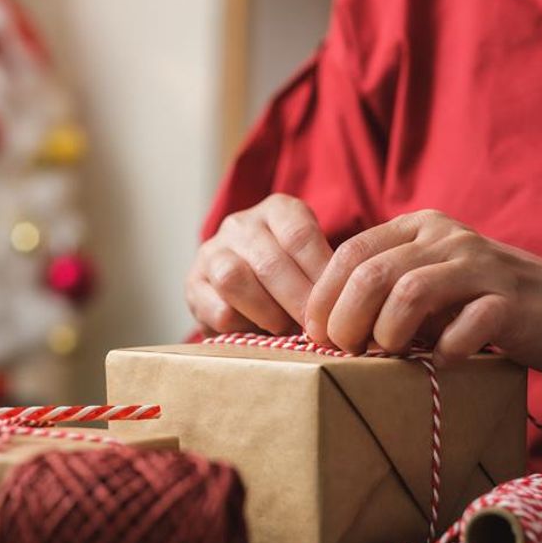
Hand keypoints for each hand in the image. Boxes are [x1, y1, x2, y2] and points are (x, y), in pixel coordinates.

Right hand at [186, 194, 332, 334]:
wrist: (245, 293)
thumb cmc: (292, 278)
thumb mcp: (313, 263)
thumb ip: (328, 275)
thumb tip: (348, 304)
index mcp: (277, 210)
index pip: (299, 235)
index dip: (320, 274)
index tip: (336, 305)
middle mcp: (240, 224)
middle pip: (269, 262)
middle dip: (298, 301)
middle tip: (318, 329)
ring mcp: (212, 252)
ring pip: (234, 279)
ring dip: (267, 312)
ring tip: (287, 331)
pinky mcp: (193, 285)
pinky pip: (216, 307)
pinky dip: (241, 326)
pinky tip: (258, 332)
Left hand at [304, 209, 541, 370]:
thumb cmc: (480, 303)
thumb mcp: (428, 280)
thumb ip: (383, 287)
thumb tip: (323, 324)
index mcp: (418, 228)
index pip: (350, 252)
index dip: (323, 295)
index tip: (316, 333)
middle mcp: (446, 238)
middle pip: (371, 273)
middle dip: (347, 318)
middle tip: (345, 350)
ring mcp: (480, 266)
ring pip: (410, 293)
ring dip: (388, 332)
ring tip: (387, 355)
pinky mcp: (510, 301)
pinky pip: (465, 325)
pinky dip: (445, 350)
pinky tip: (441, 362)